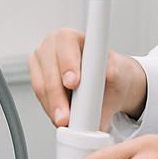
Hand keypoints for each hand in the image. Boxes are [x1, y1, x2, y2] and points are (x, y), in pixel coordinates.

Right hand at [29, 28, 147, 129]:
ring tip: (65, 121)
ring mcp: (42, 64)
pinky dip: (51, 110)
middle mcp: (52, 47)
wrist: (109, 85)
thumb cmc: (112, 73)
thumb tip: (108, 74)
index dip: (69, 64)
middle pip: (49, 69)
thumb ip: (112, 71)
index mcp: (72, 37)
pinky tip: (61, 118)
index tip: (73, 83)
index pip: (65, 44)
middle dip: (58, 95)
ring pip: (41, 86)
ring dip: (53, 106)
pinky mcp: (38, 82)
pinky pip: (41, 99)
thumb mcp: (119, 71)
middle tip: (67, 114)